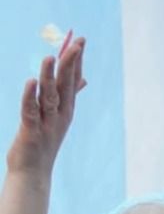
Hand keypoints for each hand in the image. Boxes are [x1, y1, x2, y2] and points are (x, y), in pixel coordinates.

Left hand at [6, 34, 84, 174]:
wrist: (33, 173)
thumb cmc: (43, 143)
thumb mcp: (58, 116)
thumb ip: (69, 95)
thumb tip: (83, 79)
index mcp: (66, 109)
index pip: (72, 80)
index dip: (76, 61)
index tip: (79, 41)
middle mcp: (60, 114)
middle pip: (65, 85)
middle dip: (70, 64)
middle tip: (76, 43)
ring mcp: (47, 123)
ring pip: (49, 96)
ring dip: (50, 77)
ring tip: (51, 57)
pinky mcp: (31, 132)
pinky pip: (31, 111)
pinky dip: (30, 97)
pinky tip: (31, 82)